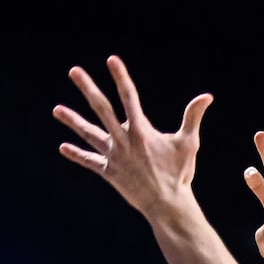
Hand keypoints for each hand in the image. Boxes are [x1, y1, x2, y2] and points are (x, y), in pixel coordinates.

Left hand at [53, 55, 213, 216]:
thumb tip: (207, 96)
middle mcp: (123, 141)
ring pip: (89, 134)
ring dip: (73, 121)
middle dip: (88, 88)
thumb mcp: (188, 143)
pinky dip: (77, 155)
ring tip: (56, 109)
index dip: (121, 77)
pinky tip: (63, 147)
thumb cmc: (179, 173)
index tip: (112, 59)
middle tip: (74, 71)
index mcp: (141, 131)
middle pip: (101, 109)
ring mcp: (113, 156)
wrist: (166, 204)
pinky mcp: (109, 172)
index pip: (129, 97)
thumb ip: (193, 117)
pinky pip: (90, 161)